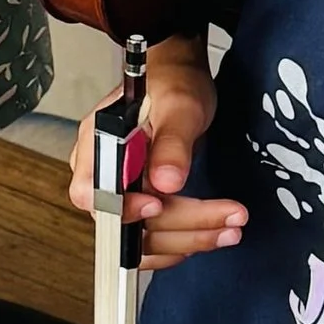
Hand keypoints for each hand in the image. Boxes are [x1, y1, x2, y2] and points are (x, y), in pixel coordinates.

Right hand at [66, 44, 246, 269]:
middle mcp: (103, 173)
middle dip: (180, 226)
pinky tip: (215, 232)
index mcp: (98, 142)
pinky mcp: (143, 205)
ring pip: (144, 239)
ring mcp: (122, 193)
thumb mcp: (179, 104)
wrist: (182, 83)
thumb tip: (166, 182)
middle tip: (228, 218)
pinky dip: (186, 240)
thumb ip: (172, 142)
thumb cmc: (174, 83)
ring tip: (232, 227)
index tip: (159, 204)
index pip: (91, 191)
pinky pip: (155, 238)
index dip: (122, 207)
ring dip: (189, 239)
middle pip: (126, 221)